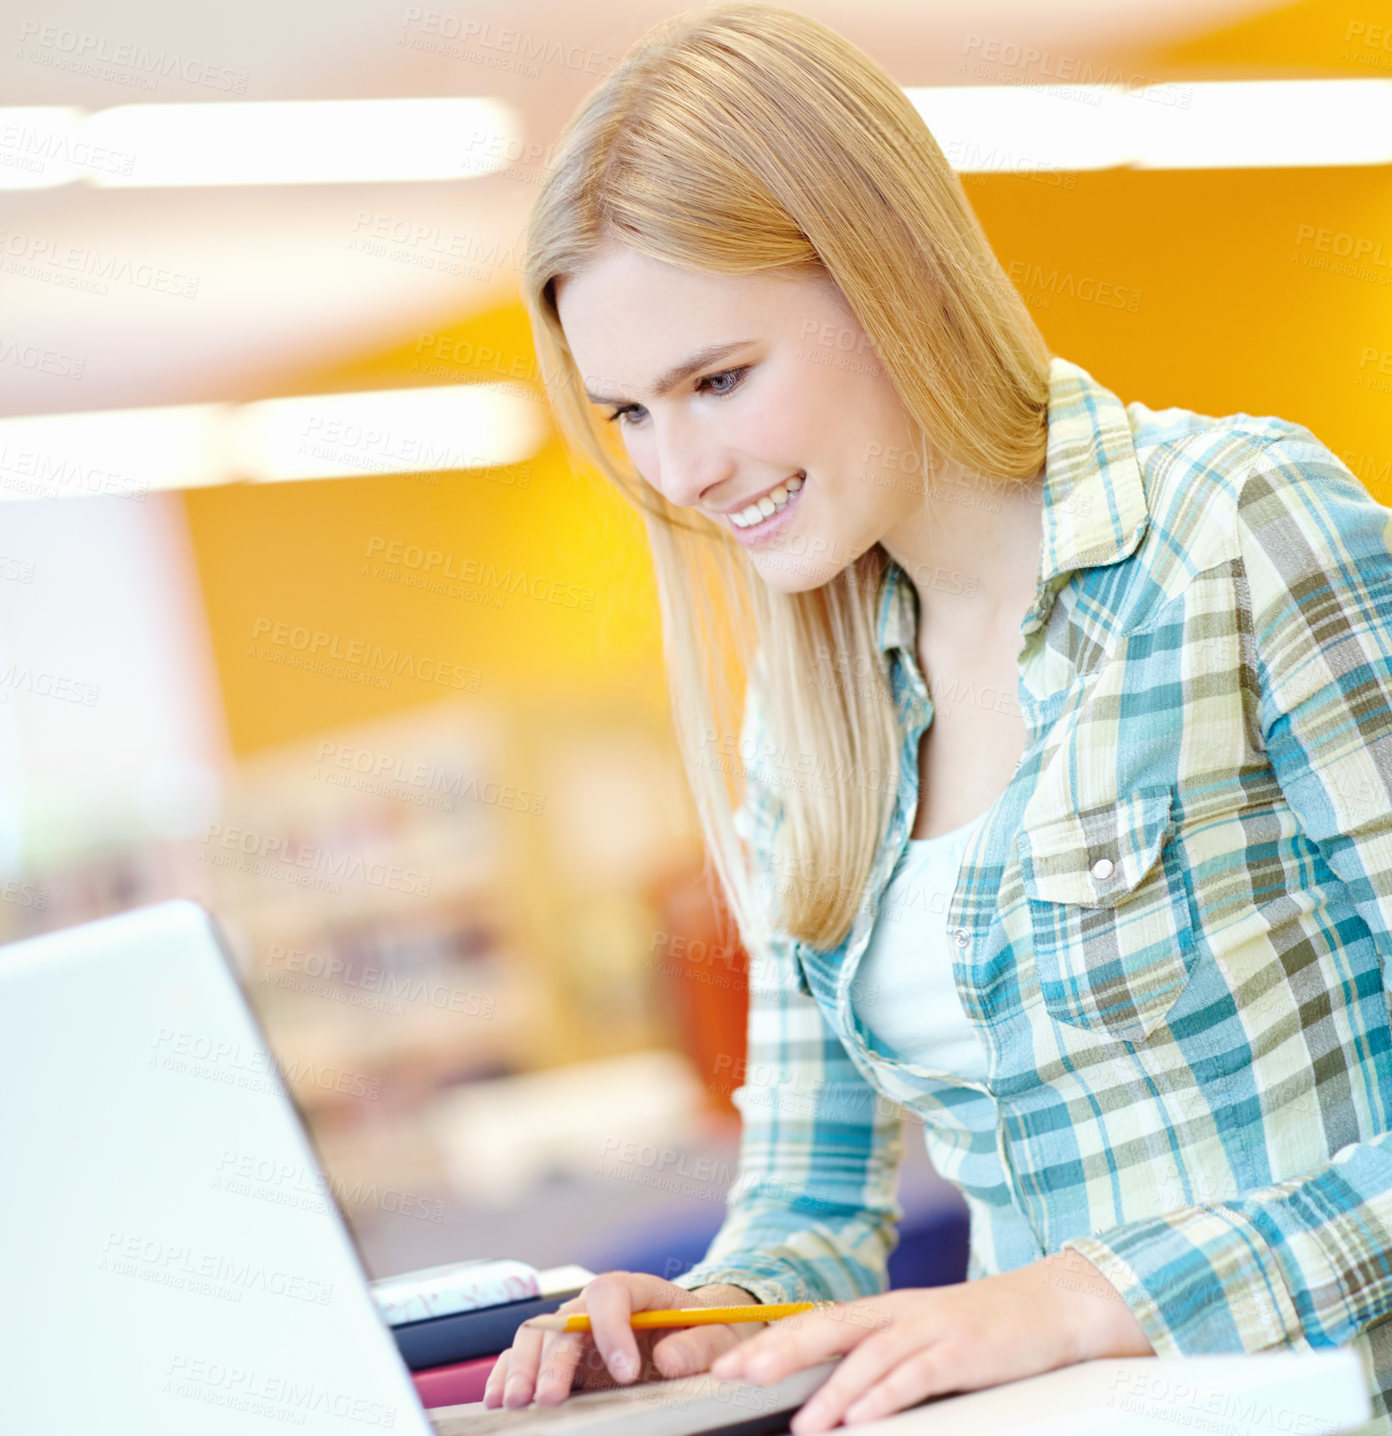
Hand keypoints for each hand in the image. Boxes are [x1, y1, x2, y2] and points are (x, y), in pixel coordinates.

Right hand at [483, 1274, 765, 1408]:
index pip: (609, 1293)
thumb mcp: (717, 1335)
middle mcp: (595, 1304)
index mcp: (634, 1289)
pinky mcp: (559, 1354)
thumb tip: (667, 1359)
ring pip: (534, 1336)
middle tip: (553, 1397)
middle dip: (555, 1359)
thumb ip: (697, 1345)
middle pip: (563, 1320)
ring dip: (523, 1367)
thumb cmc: (704, 1331)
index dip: (611, 1329)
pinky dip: (506, 1373)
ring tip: (519, 1401)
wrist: (693, 1333)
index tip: (625, 1372)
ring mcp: (572, 1328)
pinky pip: (522, 1355)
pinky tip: (498, 1398)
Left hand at [707, 1252, 1153, 1431]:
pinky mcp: (964, 1349)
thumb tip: (836, 1400)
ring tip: (801, 1425)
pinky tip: (863, 1417)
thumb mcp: (926, 1337)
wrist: (1056, 1304)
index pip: (816, 1324)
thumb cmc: (987, 1329)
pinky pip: (918, 1374)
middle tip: (734, 1376)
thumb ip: (882, 1360)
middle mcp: (901, 1313)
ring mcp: (932, 1328)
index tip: (727, 1362)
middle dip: (777, 1354)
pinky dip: (887, 1396)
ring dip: (831, 1394)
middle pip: (827, 1330)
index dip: (770, 1341)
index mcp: (886, 1310)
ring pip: (868, 1359)